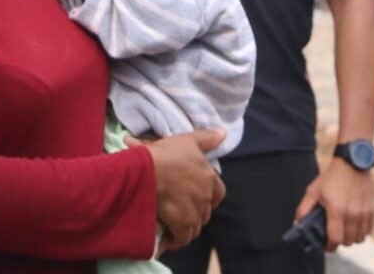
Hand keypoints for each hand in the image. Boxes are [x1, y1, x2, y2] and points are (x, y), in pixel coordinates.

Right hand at [135, 129, 224, 249]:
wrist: (150, 170)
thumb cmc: (168, 153)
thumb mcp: (187, 141)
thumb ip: (206, 139)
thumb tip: (223, 134)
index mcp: (209, 178)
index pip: (219, 194)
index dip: (210, 197)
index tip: (200, 198)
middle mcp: (206, 196)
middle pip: (206, 211)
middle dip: (197, 213)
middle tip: (182, 211)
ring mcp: (195, 211)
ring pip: (196, 226)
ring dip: (187, 228)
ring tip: (175, 227)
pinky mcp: (182, 223)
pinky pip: (184, 237)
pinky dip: (177, 240)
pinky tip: (169, 239)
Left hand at [294, 157, 373, 251]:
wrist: (352, 163)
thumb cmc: (332, 178)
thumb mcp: (313, 191)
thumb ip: (304, 209)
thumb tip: (297, 224)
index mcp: (337, 210)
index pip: (335, 240)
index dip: (329, 246)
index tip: (325, 245)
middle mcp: (352, 214)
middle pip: (347, 242)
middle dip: (339, 241)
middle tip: (333, 235)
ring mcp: (363, 213)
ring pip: (359, 239)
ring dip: (350, 238)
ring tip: (343, 230)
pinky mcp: (371, 210)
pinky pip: (368, 231)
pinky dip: (361, 232)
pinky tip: (353, 225)